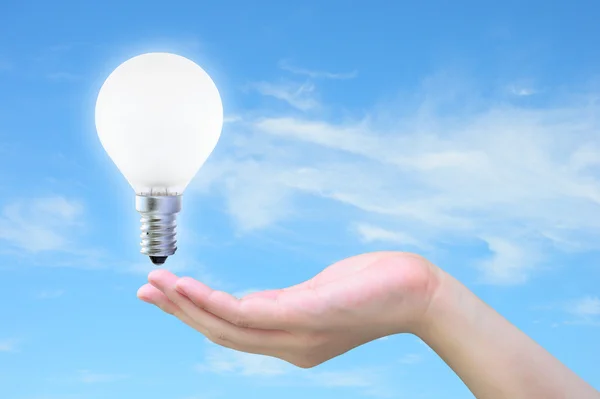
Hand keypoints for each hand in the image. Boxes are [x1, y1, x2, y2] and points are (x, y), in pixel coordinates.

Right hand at [137, 251, 440, 367]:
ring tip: (155, 285)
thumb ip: (284, 303)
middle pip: (222, 334)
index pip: (233, 332)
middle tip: (144, 291)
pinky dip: (211, 302)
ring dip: (186, 307)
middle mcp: (290, 346)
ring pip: (227, 327)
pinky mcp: (304, 315)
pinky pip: (247, 314)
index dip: (195, 316)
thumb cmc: (372, 289)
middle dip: (179, 314)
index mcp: (291, 341)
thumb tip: (252, 301)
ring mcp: (296, 335)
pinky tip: (187, 287)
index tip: (167, 295)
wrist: (418, 292)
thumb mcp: (319, 296)